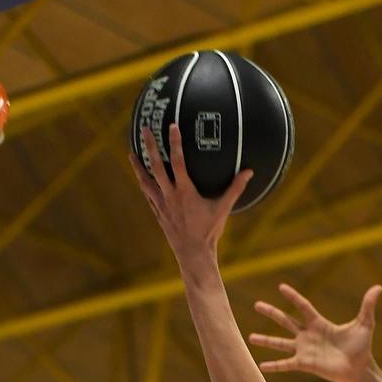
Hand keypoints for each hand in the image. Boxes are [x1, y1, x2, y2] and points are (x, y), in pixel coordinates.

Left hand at [130, 122, 251, 265]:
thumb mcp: (223, 209)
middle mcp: (170, 196)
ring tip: (132, 153)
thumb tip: (249, 172)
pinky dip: (143, 184)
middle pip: (156, 166)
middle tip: (145, 129)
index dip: (175, 142)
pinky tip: (140, 177)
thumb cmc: (209, 232)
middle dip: (150, 146)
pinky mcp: (158, 213)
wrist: (193, 255)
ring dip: (138, 166)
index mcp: (185, 192)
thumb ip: (235, 189)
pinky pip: (148, 195)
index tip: (172, 126)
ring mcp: (161, 205)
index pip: (178, 161)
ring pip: (145, 181)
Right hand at [250, 283, 381, 381]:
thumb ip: (367, 305)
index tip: (281, 287)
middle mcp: (308, 336)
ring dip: (266, 340)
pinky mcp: (305, 364)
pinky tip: (261, 366)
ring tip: (250, 337)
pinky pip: (286, 364)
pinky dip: (274, 365)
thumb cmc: (361, 348)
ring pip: (281, 342)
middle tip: (256, 304)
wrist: (360, 370)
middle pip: (286, 321)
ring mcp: (305, 350)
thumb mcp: (364, 324)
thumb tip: (379, 287)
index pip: (303, 306)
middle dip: (271, 313)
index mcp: (319, 324)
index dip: (293, 297)